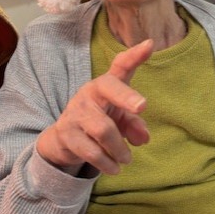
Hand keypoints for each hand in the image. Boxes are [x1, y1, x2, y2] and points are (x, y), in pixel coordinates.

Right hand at [36, 39, 152, 174]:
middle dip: (126, 97)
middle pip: (109, 89)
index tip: (149, 45)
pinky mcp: (66, 133)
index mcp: (106, 84)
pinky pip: (90, 150)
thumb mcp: (121, 119)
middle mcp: (90, 92)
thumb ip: (134, 124)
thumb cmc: (101, 119)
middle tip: (141, 107)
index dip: (135, 55)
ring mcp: (75, 112)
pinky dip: (106, 162)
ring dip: (119, 148)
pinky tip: (115, 168)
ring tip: (127, 159)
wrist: (64, 139)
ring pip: (102, 128)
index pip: (121, 65)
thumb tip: (143, 138)